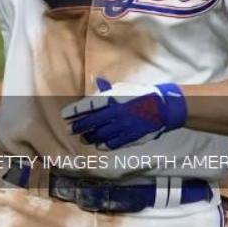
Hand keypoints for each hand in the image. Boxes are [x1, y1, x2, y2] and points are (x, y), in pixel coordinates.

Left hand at [61, 78, 187, 149]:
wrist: (163, 107)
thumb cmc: (141, 95)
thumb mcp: (123, 88)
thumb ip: (107, 89)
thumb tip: (94, 81)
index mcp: (113, 99)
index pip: (88, 106)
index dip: (74, 111)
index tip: (64, 115)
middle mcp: (116, 113)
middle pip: (91, 122)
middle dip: (77, 127)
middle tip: (69, 130)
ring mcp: (123, 126)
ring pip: (100, 135)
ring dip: (89, 137)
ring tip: (83, 138)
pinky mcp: (131, 137)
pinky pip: (113, 143)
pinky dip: (103, 145)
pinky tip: (98, 144)